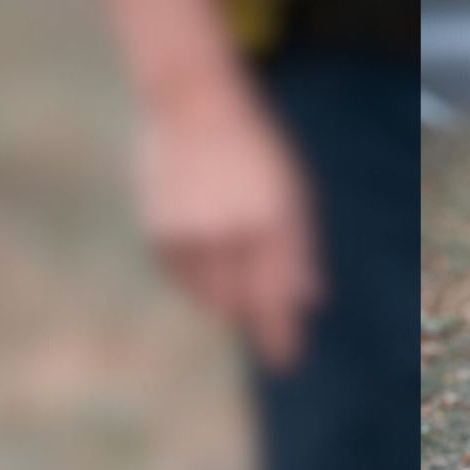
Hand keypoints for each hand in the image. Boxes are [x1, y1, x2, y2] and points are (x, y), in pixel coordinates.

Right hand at [136, 90, 319, 371]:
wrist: (193, 107)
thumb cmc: (257, 154)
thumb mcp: (294, 194)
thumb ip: (300, 250)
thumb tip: (310, 303)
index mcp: (271, 219)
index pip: (276, 293)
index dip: (280, 333)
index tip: (286, 362)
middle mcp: (228, 229)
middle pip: (239, 304)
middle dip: (254, 320)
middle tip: (272, 339)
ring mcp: (189, 232)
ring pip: (209, 296)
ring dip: (227, 299)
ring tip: (239, 273)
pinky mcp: (159, 232)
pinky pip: (183, 278)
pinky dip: (199, 280)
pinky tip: (212, 256)